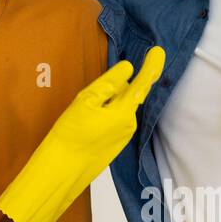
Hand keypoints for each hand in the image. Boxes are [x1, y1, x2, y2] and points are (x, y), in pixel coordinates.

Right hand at [0, 47, 164, 221]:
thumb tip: (128, 70)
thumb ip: (109, 84)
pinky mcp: (115, 145)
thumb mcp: (86, 101)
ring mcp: (123, 137)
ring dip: (108, 103)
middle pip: (128, 96)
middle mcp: (129, 124)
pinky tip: (87, 123)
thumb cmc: (70, 134)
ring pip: (120, 109)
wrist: (62, 170)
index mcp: (124, 112)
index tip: (159, 51)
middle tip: (93, 96)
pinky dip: (106, 115)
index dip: (151, 67)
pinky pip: (115, 121)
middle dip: (117, 88)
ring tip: (84, 113)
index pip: (142, 84)